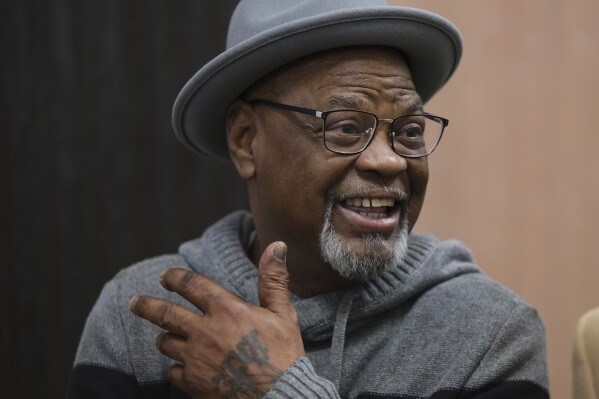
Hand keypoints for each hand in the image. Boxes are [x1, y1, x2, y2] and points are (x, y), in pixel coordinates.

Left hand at [129, 241, 304, 397]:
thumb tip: (277, 247)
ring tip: (165, 336)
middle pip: (165, 313)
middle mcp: (205, 331)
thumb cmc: (284, 355)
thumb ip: (273, 279)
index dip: (175, 277)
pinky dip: (175, 367)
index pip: (191, 284)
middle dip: (146, 305)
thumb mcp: (283, 313)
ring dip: (165, 337)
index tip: (165, 276)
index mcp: (227, 310)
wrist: (280, 396)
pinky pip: (172, 371)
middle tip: (135, 302)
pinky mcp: (193, 382)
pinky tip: (181, 366)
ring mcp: (196, 358)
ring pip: (165, 342)